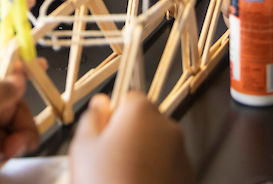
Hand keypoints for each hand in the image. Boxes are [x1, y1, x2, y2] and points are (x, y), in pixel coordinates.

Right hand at [68, 93, 194, 183]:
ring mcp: (182, 154)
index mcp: (142, 112)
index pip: (128, 97)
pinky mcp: (189, 177)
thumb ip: (91, 118)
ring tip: (123, 179)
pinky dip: (155, 173)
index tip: (102, 135)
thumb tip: (100, 103)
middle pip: (144, 122)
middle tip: (108, 161)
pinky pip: (167, 167)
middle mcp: (168, 127)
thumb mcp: (83, 148)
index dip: (112, 115)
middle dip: (128, 136)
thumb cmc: (106, 182)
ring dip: (142, 156)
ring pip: (156, 146)